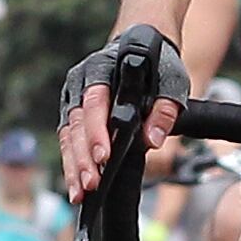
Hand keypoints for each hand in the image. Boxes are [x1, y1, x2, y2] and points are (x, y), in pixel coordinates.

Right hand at [56, 24, 181, 201]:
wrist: (142, 45)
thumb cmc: (156, 63)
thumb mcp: (171, 82)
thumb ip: (164, 109)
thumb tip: (153, 139)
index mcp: (100, 68)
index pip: (95, 103)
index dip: (97, 132)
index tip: (104, 157)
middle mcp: (80, 83)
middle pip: (76, 124)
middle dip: (82, 158)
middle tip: (91, 185)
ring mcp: (73, 99)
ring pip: (68, 137)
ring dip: (73, 167)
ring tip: (80, 194)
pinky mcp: (73, 114)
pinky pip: (69, 142)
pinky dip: (72, 165)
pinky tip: (77, 187)